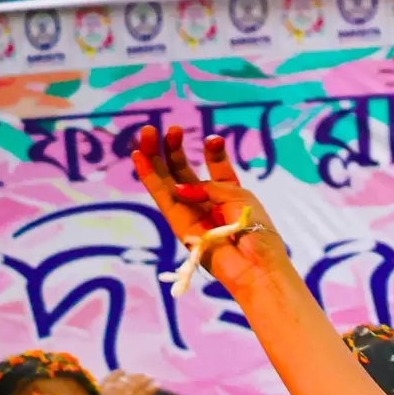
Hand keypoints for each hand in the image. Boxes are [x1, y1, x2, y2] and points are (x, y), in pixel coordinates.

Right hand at [129, 124, 290, 294]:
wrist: (255, 265)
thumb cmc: (255, 231)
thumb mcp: (238, 197)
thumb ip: (211, 185)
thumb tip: (181, 188)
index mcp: (229, 195)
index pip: (217, 167)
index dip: (213, 152)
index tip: (213, 140)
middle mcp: (207, 202)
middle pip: (184, 171)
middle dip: (175, 148)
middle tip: (172, 129)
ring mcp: (190, 212)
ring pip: (167, 180)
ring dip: (156, 156)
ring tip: (149, 131)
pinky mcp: (178, 223)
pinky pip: (161, 196)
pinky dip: (149, 176)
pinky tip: (138, 156)